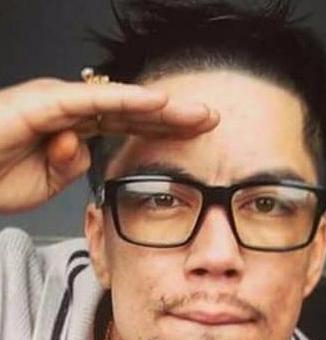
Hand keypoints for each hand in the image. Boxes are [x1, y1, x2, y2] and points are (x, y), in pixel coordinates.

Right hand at [0, 78, 218, 212]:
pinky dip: (125, 102)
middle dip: (173, 115)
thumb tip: (86, 152)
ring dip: (159, 107)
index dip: (163, 129)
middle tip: (210, 118)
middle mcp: (71, 110)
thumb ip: (71, 165)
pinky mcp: (44, 103)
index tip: (195, 135)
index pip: (129, 125)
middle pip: (132, 111)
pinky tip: (156, 104)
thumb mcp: (48, 181)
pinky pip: (90, 102)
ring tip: (196, 112)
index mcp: (76, 128)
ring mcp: (58, 103)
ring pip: (118, 101)